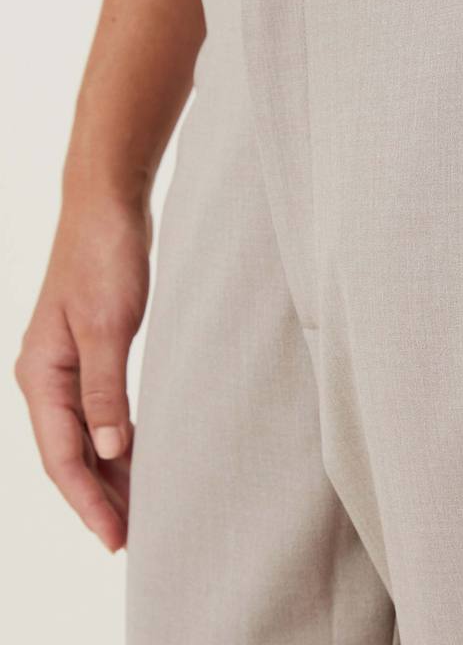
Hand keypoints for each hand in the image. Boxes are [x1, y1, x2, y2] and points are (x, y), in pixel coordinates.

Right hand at [15, 197, 149, 551]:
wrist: (107, 208)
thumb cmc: (105, 258)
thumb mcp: (109, 326)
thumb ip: (106, 390)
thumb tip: (110, 453)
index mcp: (41, 374)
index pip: (62, 457)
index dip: (88, 501)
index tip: (115, 539)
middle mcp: (46, 376)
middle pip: (69, 454)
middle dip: (97, 497)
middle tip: (131, 537)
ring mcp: (66, 364)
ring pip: (84, 435)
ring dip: (108, 472)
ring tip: (137, 508)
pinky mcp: (90, 350)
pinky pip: (98, 410)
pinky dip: (116, 438)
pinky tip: (136, 455)